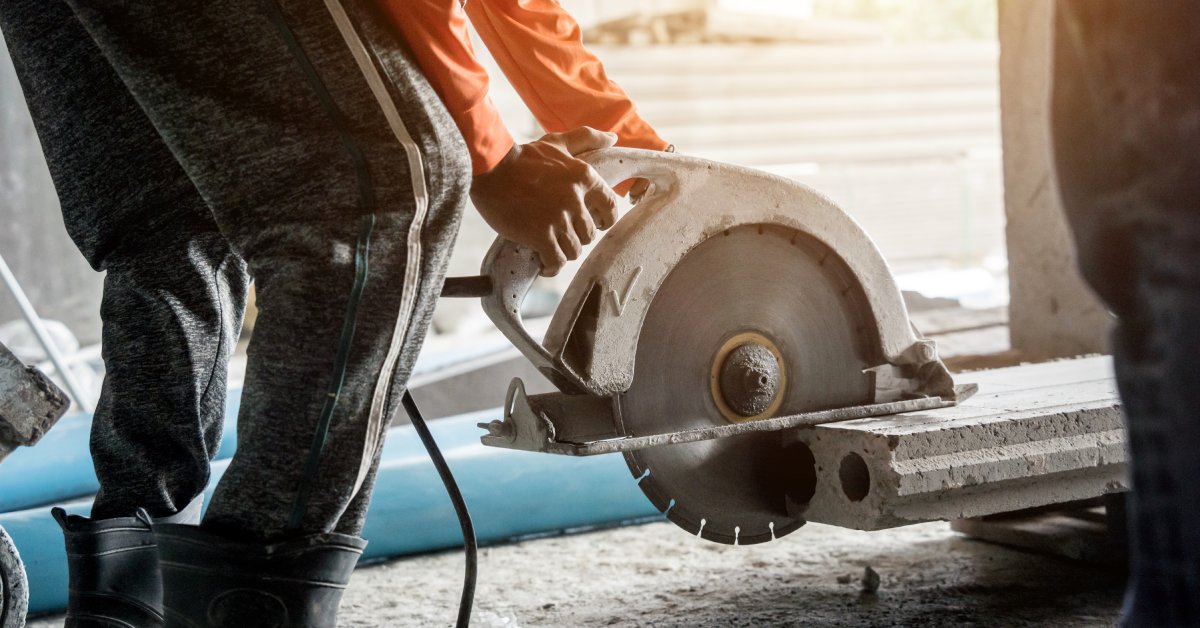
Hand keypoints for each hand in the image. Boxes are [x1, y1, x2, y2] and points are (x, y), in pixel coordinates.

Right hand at [471, 127, 620, 276]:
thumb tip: (613, 137)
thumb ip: (587, 138)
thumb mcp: (557, 142)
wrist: (490, 168)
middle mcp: (575, 199)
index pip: (610, 206)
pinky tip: (544, 264)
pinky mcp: (540, 235)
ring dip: (564, 252)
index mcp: (584, 177)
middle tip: (563, 236)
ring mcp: (558, 219)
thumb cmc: (522, 157)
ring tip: (551, 248)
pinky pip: (556, 261)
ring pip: (574, 250)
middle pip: (589, 233)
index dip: (605, 219)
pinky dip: (552, 266)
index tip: (596, 224)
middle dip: (577, 237)